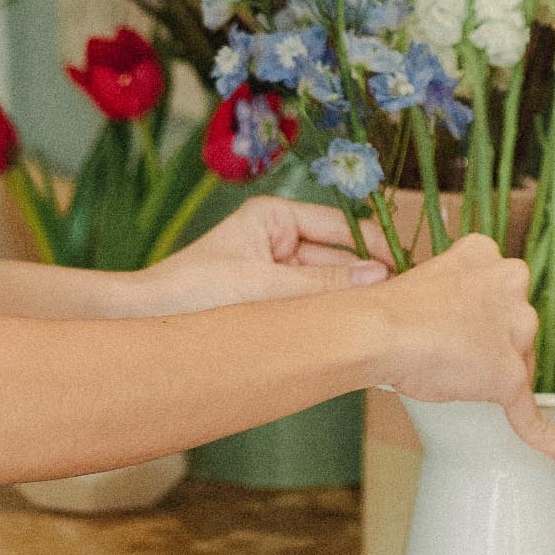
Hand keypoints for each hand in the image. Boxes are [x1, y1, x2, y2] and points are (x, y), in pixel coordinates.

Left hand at [136, 194, 392, 314]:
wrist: (145, 323)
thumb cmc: (194, 292)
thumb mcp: (265, 287)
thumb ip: (322, 287)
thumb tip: (379, 279)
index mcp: (275, 216)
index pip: (341, 227)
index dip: (375, 248)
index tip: (409, 269)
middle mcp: (278, 239)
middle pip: (338, 260)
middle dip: (367, 282)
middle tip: (407, 305)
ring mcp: (275, 272)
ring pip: (327, 288)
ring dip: (350, 305)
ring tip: (387, 323)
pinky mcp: (271, 304)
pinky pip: (311, 309)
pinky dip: (330, 322)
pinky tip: (354, 337)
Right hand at [371, 232, 554, 468]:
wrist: (381, 330)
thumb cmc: (392, 309)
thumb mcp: (430, 275)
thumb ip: (457, 288)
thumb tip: (456, 318)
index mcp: (487, 253)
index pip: (502, 289)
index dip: (482, 311)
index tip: (461, 319)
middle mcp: (511, 284)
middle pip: (518, 325)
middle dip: (494, 342)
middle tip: (450, 349)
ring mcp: (515, 332)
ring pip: (521, 363)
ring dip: (497, 374)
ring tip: (452, 374)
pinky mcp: (511, 377)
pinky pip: (532, 414)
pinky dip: (548, 438)